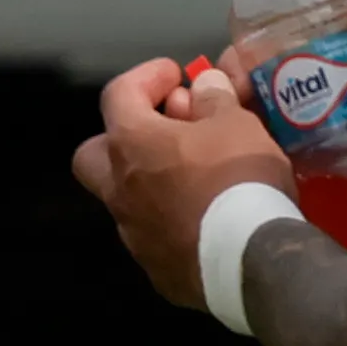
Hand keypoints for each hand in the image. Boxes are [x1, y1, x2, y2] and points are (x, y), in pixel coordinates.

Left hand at [72, 55, 293, 310]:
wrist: (253, 261)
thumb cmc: (240, 179)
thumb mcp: (238, 124)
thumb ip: (214, 100)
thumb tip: (204, 85)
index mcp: (132, 144)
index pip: (119, 94)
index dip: (146, 77)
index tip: (174, 75)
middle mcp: (119, 189)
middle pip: (94, 154)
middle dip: (122, 138)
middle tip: (162, 134)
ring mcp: (133, 234)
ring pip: (125, 199)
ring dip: (150, 183)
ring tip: (193, 181)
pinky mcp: (156, 270)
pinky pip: (155, 237)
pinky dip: (172, 223)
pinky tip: (206, 222)